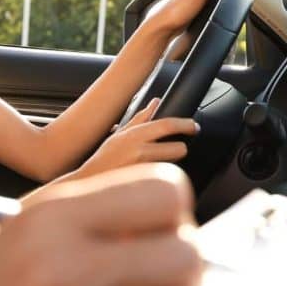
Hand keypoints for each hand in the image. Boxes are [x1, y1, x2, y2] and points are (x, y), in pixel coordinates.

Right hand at [75, 98, 197, 176]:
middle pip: (178, 148)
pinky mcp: (144, 183)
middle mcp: (139, 151)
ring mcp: (143, 169)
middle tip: (178, 147)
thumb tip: (156, 102)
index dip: (185, 124)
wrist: (92, 179)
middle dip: (181, 148)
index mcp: (134, 135)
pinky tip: (152, 174)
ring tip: (160, 161)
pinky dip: (162, 174)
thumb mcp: (121, 133)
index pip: (166, 125)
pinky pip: (163, 176)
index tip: (194, 126)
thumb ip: (141, 118)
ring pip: (172, 164)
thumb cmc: (105, 157)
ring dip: (171, 162)